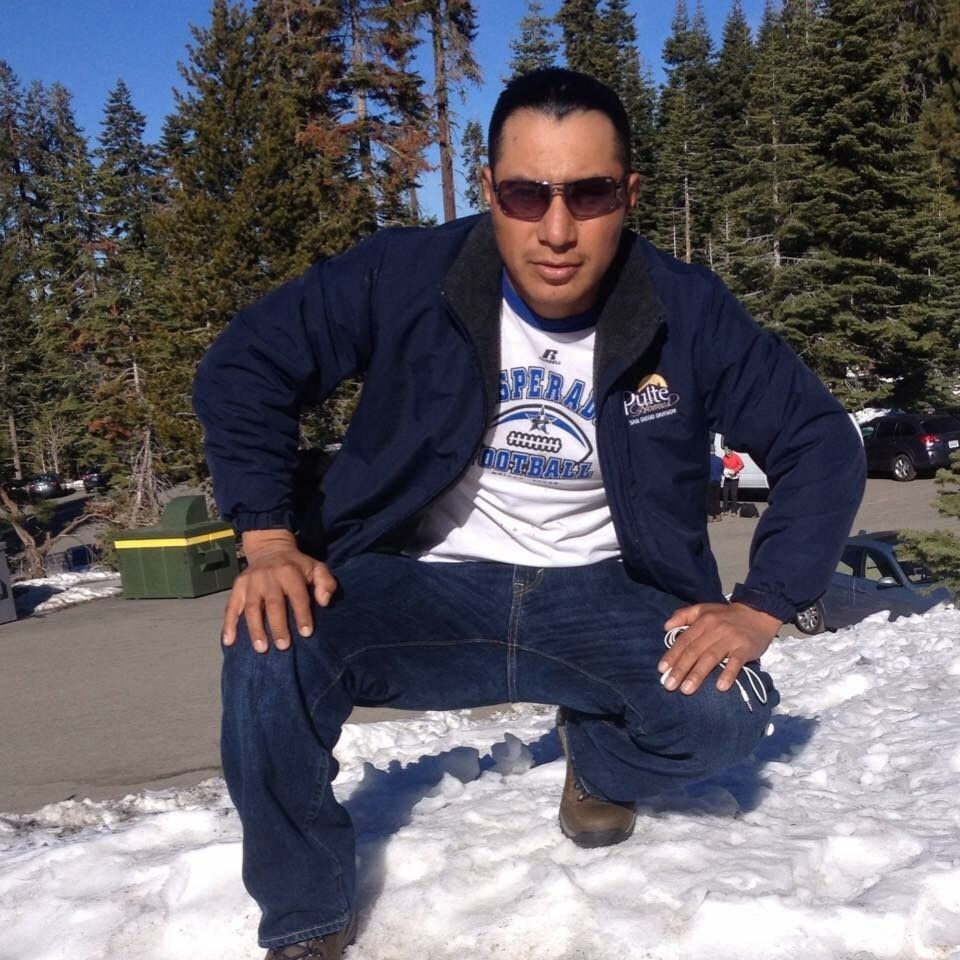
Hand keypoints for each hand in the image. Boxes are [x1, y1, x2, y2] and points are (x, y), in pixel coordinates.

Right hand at [222, 529, 337, 652]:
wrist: (270, 548)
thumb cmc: (296, 565)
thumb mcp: (316, 567)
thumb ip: (325, 582)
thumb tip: (324, 602)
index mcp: (289, 572)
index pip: (297, 596)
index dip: (302, 614)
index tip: (306, 633)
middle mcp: (268, 577)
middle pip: (273, 604)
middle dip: (278, 626)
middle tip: (283, 646)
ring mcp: (250, 582)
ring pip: (252, 608)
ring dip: (255, 629)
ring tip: (261, 648)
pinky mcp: (237, 587)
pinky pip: (231, 607)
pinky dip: (228, 624)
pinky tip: (229, 641)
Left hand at [659, 602, 780, 694]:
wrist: (758, 613)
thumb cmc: (726, 616)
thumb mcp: (704, 610)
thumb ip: (684, 615)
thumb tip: (666, 627)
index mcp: (703, 621)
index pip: (684, 640)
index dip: (672, 655)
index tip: (662, 670)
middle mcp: (715, 629)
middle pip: (694, 651)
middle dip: (680, 669)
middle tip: (669, 685)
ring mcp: (731, 639)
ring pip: (711, 657)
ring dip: (698, 674)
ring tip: (686, 689)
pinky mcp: (746, 648)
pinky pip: (736, 662)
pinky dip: (728, 674)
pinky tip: (720, 687)